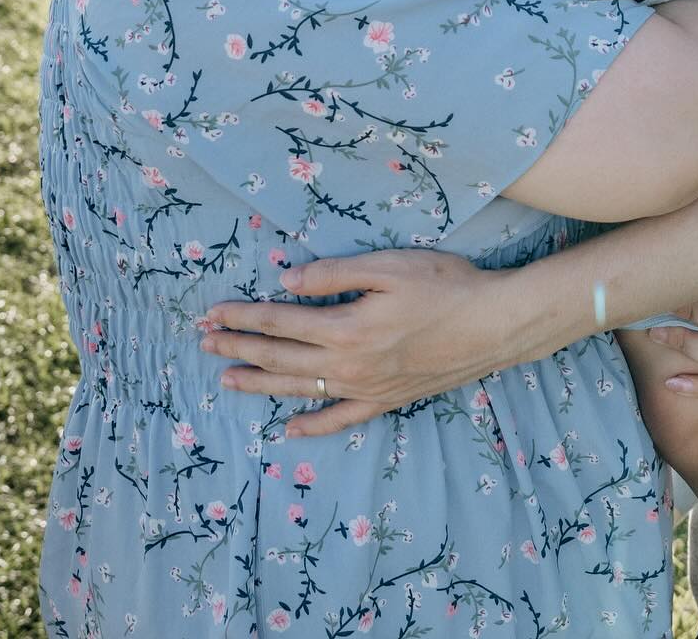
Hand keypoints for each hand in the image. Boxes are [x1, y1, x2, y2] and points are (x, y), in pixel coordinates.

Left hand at [201, 249, 516, 436]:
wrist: (493, 325)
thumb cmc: (445, 287)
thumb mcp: (389, 266)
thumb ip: (335, 275)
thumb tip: (286, 282)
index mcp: (345, 327)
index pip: (280, 321)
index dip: (243, 316)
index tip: (212, 313)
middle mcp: (347, 365)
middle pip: (280, 358)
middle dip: (239, 347)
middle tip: (204, 342)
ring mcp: (365, 388)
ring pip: (300, 390)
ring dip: (260, 383)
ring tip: (228, 379)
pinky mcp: (386, 401)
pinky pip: (340, 419)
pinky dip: (312, 426)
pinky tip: (290, 429)